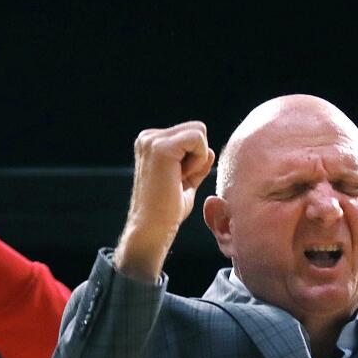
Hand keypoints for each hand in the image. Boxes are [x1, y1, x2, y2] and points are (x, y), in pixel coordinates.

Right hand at [115, 122, 212, 281]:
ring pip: (199, 131)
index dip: (195, 159)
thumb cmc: (167, 212)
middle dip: (198, 156)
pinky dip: (197, 161)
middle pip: (197, 128)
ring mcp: (152, 140)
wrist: (152, 229)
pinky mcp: (161, 147)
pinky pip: (198, 139)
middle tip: (180, 180)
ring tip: (178, 180)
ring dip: (197, 159)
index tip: (178, 181)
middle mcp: (148, 137)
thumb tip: (209, 151)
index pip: (192, 134)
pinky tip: (180, 178)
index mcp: (151, 143)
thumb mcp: (185, 183)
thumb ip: (196, 166)